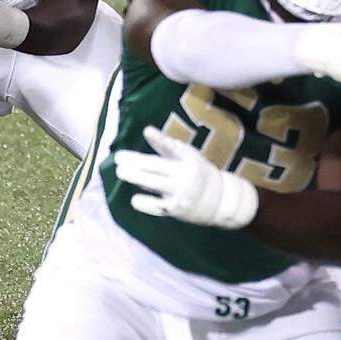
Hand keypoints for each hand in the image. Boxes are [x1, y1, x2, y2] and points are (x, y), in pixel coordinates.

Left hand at [114, 126, 258, 229]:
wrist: (222, 201)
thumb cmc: (198, 173)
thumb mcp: (188, 157)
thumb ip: (166, 147)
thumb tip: (146, 130)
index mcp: (190, 160)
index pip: (174, 148)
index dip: (161, 139)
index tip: (147, 131)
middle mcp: (186, 175)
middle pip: (158, 166)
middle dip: (137, 162)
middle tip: (118, 158)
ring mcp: (181, 193)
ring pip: (156, 184)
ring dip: (137, 177)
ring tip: (121, 171)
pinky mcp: (177, 209)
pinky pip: (158, 206)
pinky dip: (146, 203)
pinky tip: (135, 199)